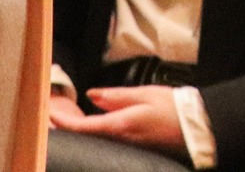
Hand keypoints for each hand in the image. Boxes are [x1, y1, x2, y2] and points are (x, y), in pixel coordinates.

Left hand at [48, 87, 188, 152]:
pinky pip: (106, 142)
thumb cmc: (173, 107)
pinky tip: (88, 126)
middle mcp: (120, 141)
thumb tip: (92, 95)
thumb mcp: (144, 94)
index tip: (48, 113)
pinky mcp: (132, 151)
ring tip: (63, 117)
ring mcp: (125, 148)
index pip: (84, 127)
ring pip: (94, 140)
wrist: (197, 128)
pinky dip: (93, 133)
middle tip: (49, 113)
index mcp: (121, 125)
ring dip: (78, 130)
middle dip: (65, 126)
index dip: (63, 122)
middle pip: (85, 137)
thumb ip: (116, 96)